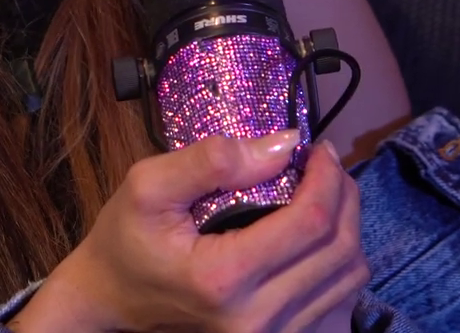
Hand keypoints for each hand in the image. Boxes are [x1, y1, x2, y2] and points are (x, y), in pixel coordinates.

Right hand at [13, 132, 368, 332]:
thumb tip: (284, 144)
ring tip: (324, 193)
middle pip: (339, 250)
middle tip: (324, 164)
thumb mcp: (148, 185)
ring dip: (348, 226)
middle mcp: (256, 318)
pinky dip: (341, 265)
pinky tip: (317, 238)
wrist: (110, 298)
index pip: (311, 222)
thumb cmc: (125, 239)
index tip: (316, 148)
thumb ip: (211, 159)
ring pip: (348, 278)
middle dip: (344, 195)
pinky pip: (340, 304)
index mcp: (224, 277)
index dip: (327, 177)